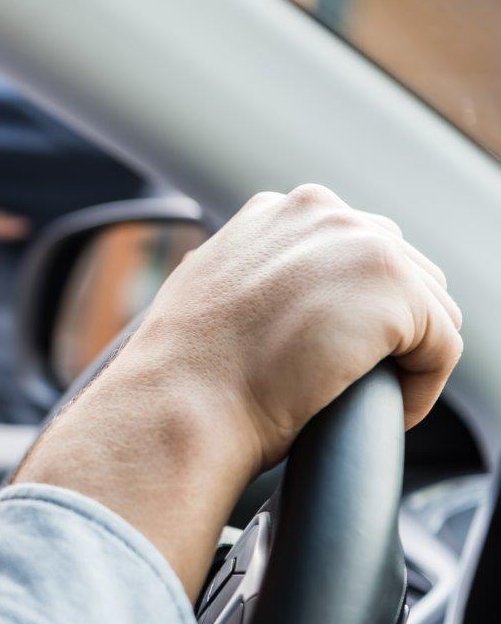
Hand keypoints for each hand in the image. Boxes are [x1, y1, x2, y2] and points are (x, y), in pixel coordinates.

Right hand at [17, 185, 461, 596]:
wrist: (180, 400)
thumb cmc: (182, 369)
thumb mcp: (206, 293)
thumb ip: (247, 274)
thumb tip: (265, 299)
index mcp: (276, 211)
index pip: (350, 247)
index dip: (348, 307)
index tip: (327, 351)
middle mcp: (322, 213)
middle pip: (401, 270)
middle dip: (385, 327)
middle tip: (349, 378)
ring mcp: (363, 246)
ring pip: (429, 309)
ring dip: (405, 356)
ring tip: (362, 395)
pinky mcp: (397, 293)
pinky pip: (443, 349)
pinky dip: (422, 390)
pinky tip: (383, 412)